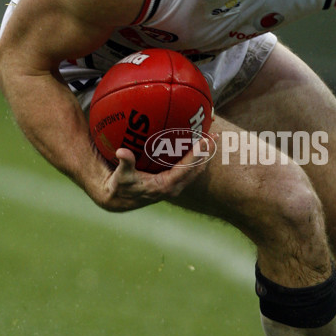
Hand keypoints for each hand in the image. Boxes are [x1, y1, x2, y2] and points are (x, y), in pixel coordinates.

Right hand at [95, 137, 212, 211]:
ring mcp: (176, 187)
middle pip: (197, 169)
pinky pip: (190, 171)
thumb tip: (121, 152)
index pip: (186, 168)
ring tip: (213, 139)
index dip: (196, 154)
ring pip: (196, 170)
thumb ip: (125, 163)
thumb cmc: (121, 186)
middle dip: (206, 153)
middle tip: (215, 135)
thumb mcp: (121, 175)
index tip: (204, 140)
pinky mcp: (174, 184)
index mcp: (165, 186)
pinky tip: (200, 146)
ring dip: (205, 155)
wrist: (121, 200)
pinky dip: (197, 159)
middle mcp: (174, 188)